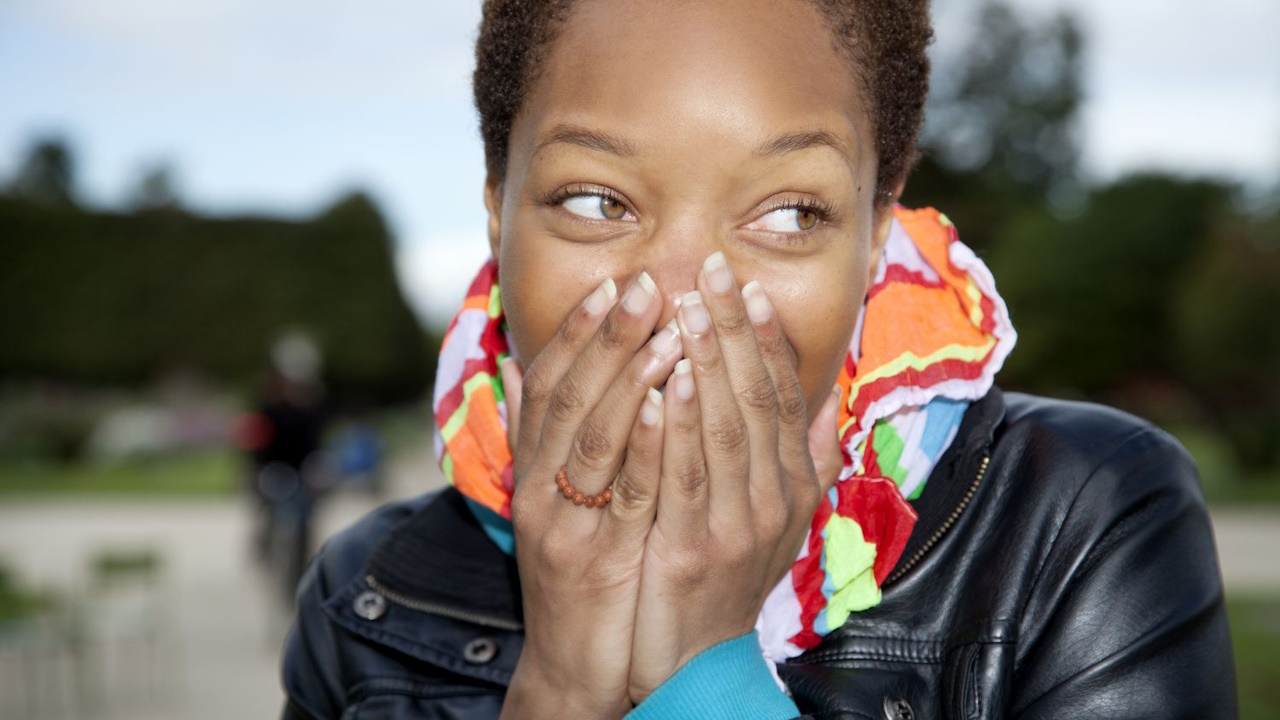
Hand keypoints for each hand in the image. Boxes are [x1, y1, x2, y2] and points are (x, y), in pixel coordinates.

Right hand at [499, 273, 683, 719]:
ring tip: (669, 325)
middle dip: (610, 334)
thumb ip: (554, 435)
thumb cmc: (583, 571)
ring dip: (630, 375)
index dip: (580, 330)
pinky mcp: (595, 559)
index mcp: (535, 467)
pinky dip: (645, 443)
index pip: (551, 382)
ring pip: (594, 434)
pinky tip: (670, 402)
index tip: (616, 282)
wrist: (576, 662)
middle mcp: (540, 487)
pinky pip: (623, 494)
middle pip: (569, 396)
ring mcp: (565, 523)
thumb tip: (538, 367)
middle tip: (648, 281)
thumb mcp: (562, 498)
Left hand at [627, 253, 842, 702]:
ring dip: (706, 362)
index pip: (783, 396)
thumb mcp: (778, 518)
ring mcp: (737, 524)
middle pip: (755, 398)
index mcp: (791, 484)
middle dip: (732, 329)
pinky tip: (664, 383)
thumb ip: (802, 455)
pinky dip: (676, 427)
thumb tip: (826, 392)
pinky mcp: (693, 549)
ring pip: (724, 428)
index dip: (766, 338)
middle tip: (711, 268)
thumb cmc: (727, 577)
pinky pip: (684, 477)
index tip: (746, 285)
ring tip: (687, 306)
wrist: (697, 662)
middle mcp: (774, 498)